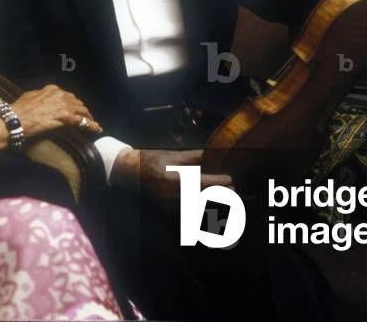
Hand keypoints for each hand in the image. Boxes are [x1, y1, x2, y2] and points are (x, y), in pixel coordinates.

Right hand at [10, 84, 101, 138]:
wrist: (13, 120)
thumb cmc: (18, 111)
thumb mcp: (30, 97)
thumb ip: (40, 96)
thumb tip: (43, 100)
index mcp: (51, 89)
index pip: (68, 96)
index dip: (73, 104)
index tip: (75, 109)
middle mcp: (59, 95)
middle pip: (77, 103)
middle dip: (82, 111)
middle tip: (86, 118)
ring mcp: (63, 106)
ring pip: (82, 111)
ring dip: (88, 118)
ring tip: (92, 124)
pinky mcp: (64, 117)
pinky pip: (82, 121)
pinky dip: (91, 125)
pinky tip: (96, 129)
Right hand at [111, 148, 233, 210]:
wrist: (131, 173)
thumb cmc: (153, 160)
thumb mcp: (174, 155)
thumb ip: (195, 157)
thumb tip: (214, 153)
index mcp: (176, 179)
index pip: (203, 183)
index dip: (219, 182)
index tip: (230, 180)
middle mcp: (174, 196)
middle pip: (204, 199)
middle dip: (221, 196)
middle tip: (235, 192)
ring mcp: (171, 206)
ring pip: (199, 209)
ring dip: (214, 206)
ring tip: (229, 202)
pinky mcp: (169, 211)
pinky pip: (189, 214)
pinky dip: (202, 212)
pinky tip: (212, 209)